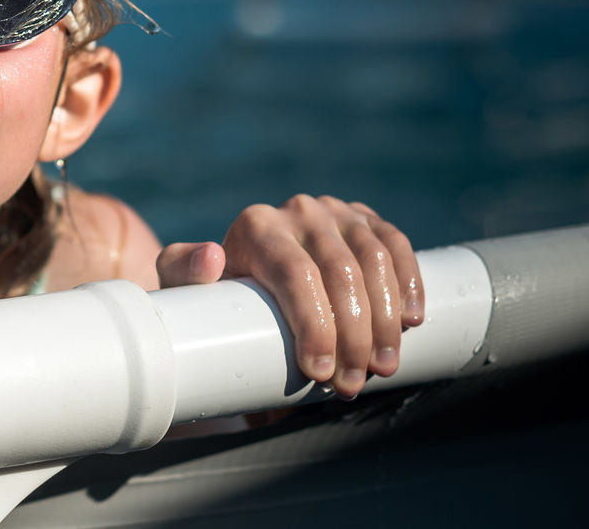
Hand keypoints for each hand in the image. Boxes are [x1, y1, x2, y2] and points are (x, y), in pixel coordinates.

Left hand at [155, 195, 422, 397]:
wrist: (241, 286)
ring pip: (375, 261)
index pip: (296, 275)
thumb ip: (183, 271)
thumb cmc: (214, 296)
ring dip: (386, 320)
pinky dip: (409, 282)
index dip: (315, 324)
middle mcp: (298, 211)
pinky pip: (397, 244)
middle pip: (341, 273)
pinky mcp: (364, 219)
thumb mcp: (185, 286)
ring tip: (384, 368)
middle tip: (353, 384)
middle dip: (354, 336)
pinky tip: (412, 320)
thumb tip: (211, 258)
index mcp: (256, 226)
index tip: (320, 372)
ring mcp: (335, 212)